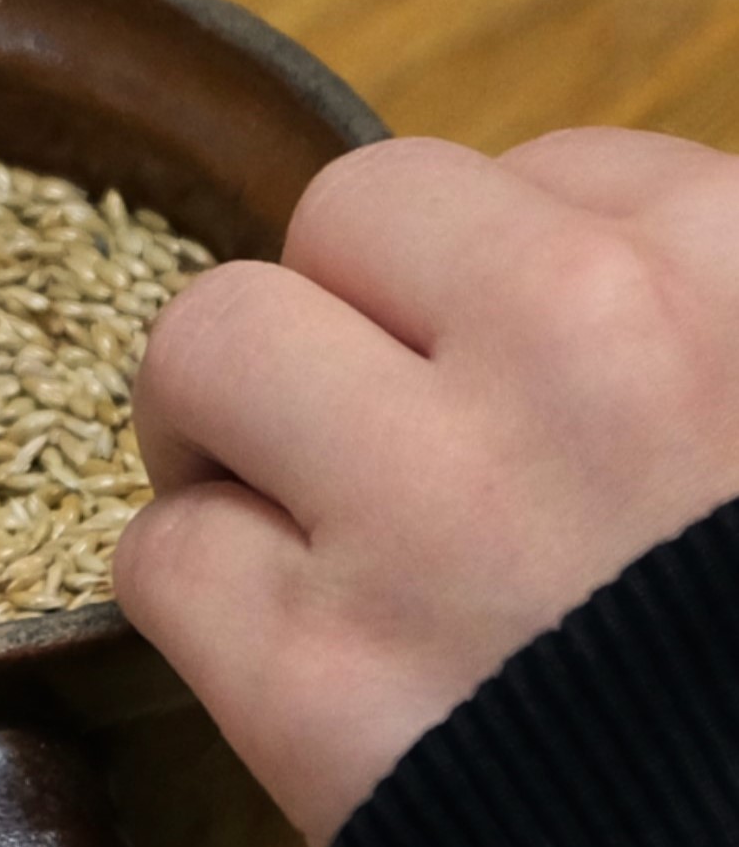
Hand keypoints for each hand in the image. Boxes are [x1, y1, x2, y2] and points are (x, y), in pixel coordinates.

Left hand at [115, 129, 738, 846]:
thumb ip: (732, 363)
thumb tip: (650, 305)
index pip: (571, 172)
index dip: (515, 269)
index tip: (521, 357)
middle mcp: (594, 346)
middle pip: (362, 214)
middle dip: (349, 306)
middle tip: (370, 412)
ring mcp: (441, 503)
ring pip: (213, 339)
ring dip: (224, 418)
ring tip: (282, 496)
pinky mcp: (316, 674)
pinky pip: (164, 551)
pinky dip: (196, 589)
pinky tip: (278, 637)